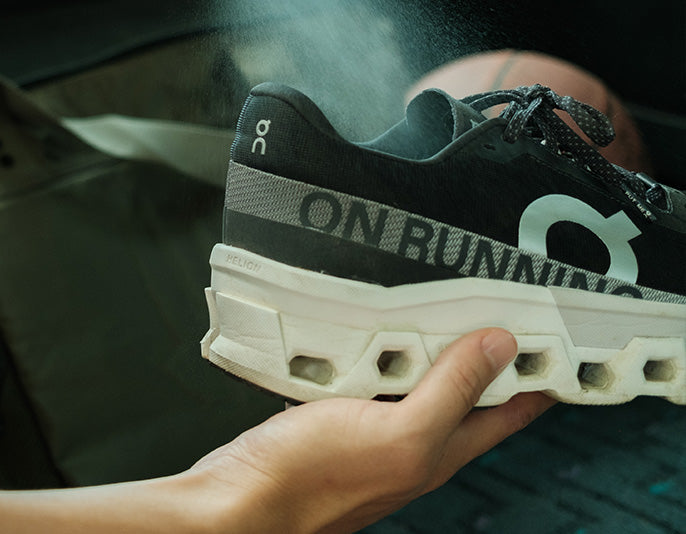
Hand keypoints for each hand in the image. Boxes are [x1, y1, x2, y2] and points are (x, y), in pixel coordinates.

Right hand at [190, 328, 554, 533]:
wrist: (244, 498)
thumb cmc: (313, 481)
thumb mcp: (399, 431)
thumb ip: (450, 391)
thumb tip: (498, 348)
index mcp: (439, 449)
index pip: (507, 410)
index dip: (536, 377)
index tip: (557, 343)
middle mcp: (411, 439)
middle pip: (461, 387)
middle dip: (479, 347)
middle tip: (491, 303)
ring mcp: (372, 425)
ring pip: (412, 374)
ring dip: (420, 340)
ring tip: (427, 304)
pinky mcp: (335, 411)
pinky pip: (367, 371)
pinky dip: (371, 345)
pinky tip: (359, 328)